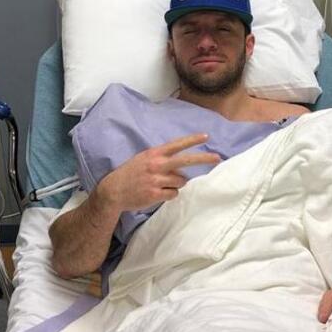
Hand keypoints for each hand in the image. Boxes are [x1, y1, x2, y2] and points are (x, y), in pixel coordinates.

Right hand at [96, 133, 220, 211]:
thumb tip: (181, 168)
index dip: (192, 140)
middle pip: (186, 161)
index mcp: (154, 154)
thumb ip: (161, 159)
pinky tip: (156, 192)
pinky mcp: (155, 194)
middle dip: (203, 159)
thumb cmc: (130, 173)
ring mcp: (156, 180)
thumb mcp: (143, 159)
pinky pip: (173, 194)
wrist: (113, 190)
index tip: (206, 137)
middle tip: (218, 158)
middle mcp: (157, 165)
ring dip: (176, 183)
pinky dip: (169, 194)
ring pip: (181, 181)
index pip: (177, 144)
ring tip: (161, 184)